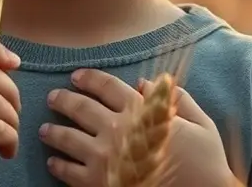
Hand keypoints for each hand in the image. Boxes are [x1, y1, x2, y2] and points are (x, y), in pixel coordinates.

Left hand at [41, 69, 233, 185]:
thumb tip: (145, 84)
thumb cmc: (206, 163)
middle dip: (62, 100)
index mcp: (140, 112)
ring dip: (52, 132)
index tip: (76, 76)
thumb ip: (176, 100)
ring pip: (66, 138)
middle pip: (79, 107)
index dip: (88, 78)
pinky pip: (68, 172)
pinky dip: (58, 165)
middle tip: (53, 98)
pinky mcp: (97, 184)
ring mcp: (104, 158)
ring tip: (45, 130)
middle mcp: (118, 131)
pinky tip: (53, 162)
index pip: (106, 86)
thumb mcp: (200, 124)